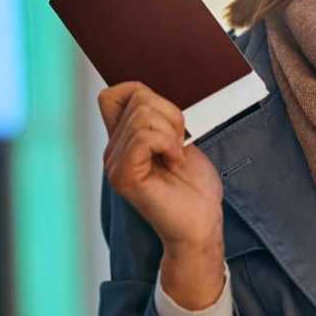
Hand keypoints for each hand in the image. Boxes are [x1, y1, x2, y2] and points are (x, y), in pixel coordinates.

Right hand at [98, 81, 224, 255]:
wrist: (202, 222)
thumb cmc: (194, 188)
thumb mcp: (178, 139)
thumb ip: (157, 117)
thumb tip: (146, 93)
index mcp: (124, 140)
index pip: (113, 95)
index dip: (142, 93)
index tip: (168, 121)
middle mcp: (113, 151)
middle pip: (137, 98)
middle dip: (170, 114)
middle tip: (178, 145)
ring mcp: (115, 164)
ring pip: (143, 116)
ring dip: (171, 132)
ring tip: (176, 155)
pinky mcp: (124, 176)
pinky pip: (145, 137)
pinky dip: (168, 143)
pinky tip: (174, 161)